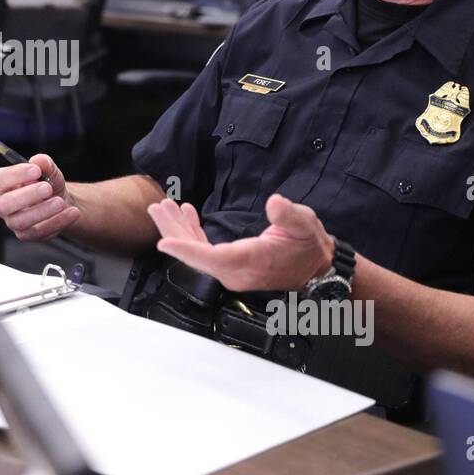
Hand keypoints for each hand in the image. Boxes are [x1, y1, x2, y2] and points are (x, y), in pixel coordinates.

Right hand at [0, 153, 79, 241]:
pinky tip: (71, 212)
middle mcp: (4, 205)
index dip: (16, 175)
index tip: (36, 170)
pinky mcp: (27, 235)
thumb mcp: (48, 170)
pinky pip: (39, 233)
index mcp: (3, 185)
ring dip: (42, 212)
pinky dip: (57, 222)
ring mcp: (14, 222)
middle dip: (28, 195)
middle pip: (6, 204)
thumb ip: (44, 163)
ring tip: (60, 202)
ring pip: (21, 222)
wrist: (61, 202)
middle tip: (47, 188)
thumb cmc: (48, 184)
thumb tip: (39, 160)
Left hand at [147, 193, 333, 292]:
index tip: (163, 242)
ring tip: (164, 207)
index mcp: (251, 261)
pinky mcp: (231, 265)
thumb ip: (289, 215)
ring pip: (197, 252)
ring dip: (178, 229)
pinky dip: (192, 233)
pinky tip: (187, 215)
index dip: (187, 250)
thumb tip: (275, 203)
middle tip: (157, 207)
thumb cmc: (309, 246)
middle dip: (173, 230)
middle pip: (196, 254)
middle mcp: (236, 271)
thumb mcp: (305, 224)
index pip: (212, 257)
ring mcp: (232, 271)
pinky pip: (205, 251)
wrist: (316, 268)